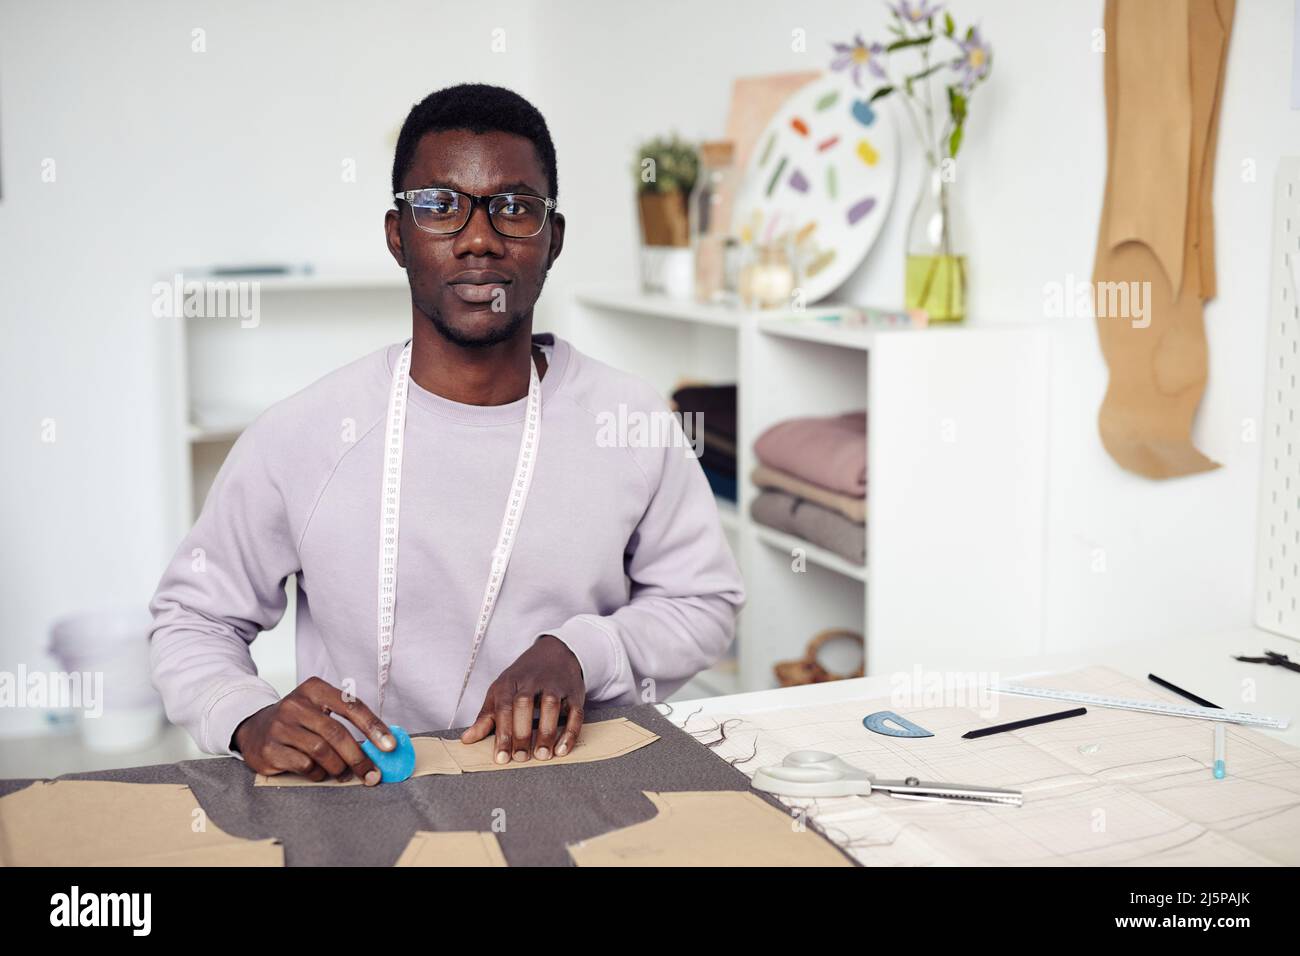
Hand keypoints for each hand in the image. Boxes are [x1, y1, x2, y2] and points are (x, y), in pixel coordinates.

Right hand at [232, 676, 395, 784]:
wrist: (252, 729)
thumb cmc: (297, 721)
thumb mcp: (318, 710)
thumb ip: (345, 722)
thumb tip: (381, 746)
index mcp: (314, 689)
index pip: (351, 705)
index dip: (373, 727)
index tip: (390, 746)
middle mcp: (295, 704)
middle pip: (336, 733)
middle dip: (359, 757)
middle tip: (372, 774)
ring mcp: (280, 726)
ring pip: (321, 751)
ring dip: (339, 767)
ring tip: (345, 774)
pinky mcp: (270, 749)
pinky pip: (305, 765)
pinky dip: (318, 773)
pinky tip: (319, 772)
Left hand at [460, 635, 584, 763]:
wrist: (554, 652)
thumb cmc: (523, 677)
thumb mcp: (500, 691)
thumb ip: (486, 717)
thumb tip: (467, 739)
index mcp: (509, 682)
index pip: (503, 707)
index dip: (502, 733)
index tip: (501, 756)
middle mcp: (532, 681)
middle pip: (525, 704)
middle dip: (522, 733)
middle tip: (521, 758)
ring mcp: (554, 685)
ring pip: (550, 705)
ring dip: (547, 731)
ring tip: (542, 755)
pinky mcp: (573, 693)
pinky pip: (574, 712)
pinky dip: (570, 731)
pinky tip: (562, 748)